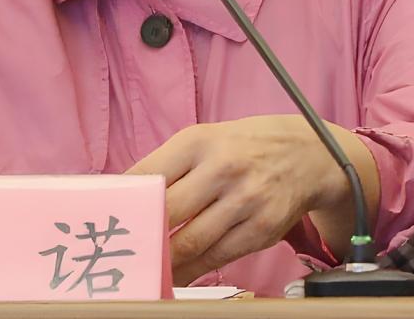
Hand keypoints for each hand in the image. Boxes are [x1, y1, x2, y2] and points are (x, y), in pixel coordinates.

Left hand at [126, 115, 350, 284]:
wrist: (308, 153)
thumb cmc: (245, 146)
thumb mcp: (206, 139)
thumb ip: (169, 166)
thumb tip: (127, 198)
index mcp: (198, 141)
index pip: (147, 174)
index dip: (123, 200)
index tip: (105, 218)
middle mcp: (222, 168)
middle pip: (167, 212)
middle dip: (141, 235)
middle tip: (120, 250)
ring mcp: (245, 200)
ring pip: (190, 242)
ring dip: (162, 261)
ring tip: (143, 269)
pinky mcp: (262, 228)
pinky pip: (217, 257)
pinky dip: (191, 271)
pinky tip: (174, 274)